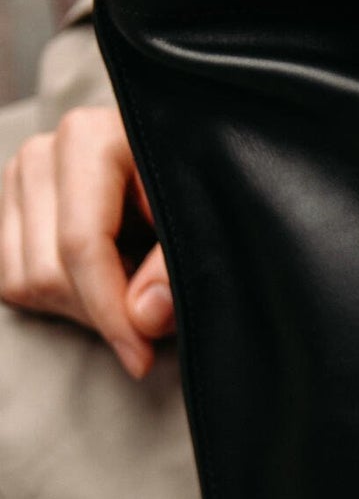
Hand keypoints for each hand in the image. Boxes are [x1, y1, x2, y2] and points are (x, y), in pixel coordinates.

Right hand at [0, 105, 174, 375]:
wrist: (184, 162)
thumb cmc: (195, 185)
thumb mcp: (201, 218)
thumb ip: (176, 267)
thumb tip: (145, 315)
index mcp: (88, 141)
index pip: (81, 245)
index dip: (111, 312)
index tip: (140, 357)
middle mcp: (42, 154)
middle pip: (48, 271)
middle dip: (101, 311)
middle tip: (152, 318)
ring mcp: (18, 181)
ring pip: (24, 282)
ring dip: (80, 306)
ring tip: (132, 286)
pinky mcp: (11, 210)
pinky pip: (14, 282)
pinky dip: (60, 298)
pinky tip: (105, 280)